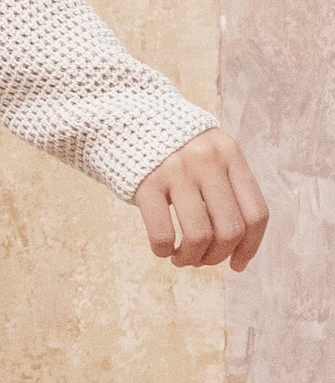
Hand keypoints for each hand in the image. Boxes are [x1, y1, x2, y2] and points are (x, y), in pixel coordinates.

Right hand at [134, 128, 268, 271]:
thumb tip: (237, 245)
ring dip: (192, 258)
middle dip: (217, 256)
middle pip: (230, 230)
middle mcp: (208, 161)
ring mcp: (176, 171)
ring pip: (199, 236)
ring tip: (181, 258)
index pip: (256, 213)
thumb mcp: (209, 153)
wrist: (126, 117)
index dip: (250, 247)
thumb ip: (226, 185)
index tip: (237, 265)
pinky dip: (164, 251)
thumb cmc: (173, 147)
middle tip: (202, 260)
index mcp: (230, 155)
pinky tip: (162, 249)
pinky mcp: (146, 183)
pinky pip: (162, 234)